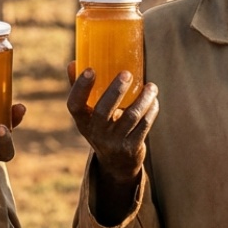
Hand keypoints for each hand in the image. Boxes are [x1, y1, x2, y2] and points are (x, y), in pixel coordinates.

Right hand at [66, 61, 157, 183]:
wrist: (117, 163)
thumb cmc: (102, 128)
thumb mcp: (89, 115)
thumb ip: (82, 91)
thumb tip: (74, 63)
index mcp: (82, 121)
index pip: (74, 104)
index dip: (81, 87)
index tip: (91, 69)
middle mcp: (95, 133)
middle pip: (103, 111)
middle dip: (116, 90)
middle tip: (127, 74)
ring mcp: (114, 142)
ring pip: (131, 117)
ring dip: (143, 99)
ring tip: (151, 86)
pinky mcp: (131, 147)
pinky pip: (144, 125)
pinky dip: (151, 110)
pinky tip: (154, 100)